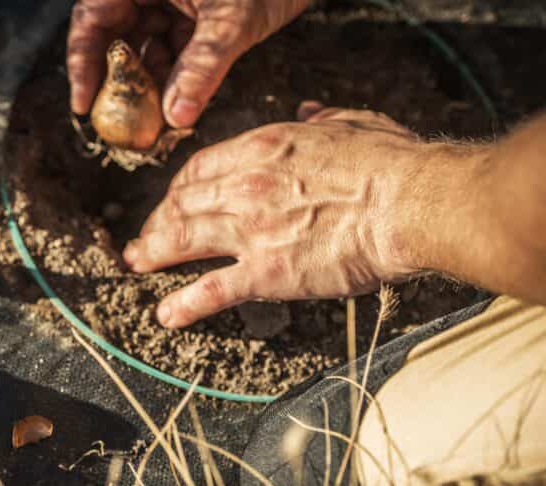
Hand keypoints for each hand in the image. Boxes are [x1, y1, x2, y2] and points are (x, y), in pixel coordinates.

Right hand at [67, 0, 308, 128]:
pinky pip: (174, 47)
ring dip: (151, 84)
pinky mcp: (195, 10)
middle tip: (126, 123)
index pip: (92, 19)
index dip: (82, 64)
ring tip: (157, 122)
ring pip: (146, 45)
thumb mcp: (232, 20)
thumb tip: (177, 117)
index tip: (84, 106)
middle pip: (115, 36)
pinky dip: (176, 75)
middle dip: (122, 81)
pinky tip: (180, 104)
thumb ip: (202, 67)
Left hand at [123, 103, 467, 327]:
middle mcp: (245, 185)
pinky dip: (183, 305)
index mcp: (263, 148)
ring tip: (136, 265)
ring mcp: (250, 230)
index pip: (201, 167)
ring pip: (182, 240)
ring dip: (153, 253)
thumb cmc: (390, 162)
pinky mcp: (265, 272)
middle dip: (157, 222)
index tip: (173, 200)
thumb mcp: (350, 123)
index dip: (179, 188)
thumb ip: (321, 119)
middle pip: (182, 203)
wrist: (409, 203)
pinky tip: (166, 315)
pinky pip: (211, 290)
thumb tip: (309, 110)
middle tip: (146, 236)